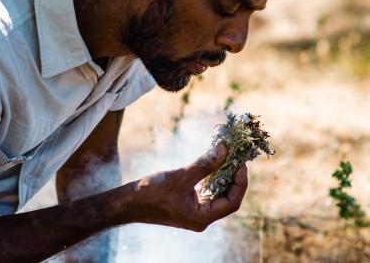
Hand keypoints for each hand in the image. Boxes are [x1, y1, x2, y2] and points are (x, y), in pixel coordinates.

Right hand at [126, 144, 247, 231]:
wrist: (128, 202)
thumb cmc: (152, 192)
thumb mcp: (181, 176)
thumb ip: (204, 165)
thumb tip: (224, 150)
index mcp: (202, 218)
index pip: (232, 202)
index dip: (240, 182)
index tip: (240, 163)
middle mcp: (201, 218)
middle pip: (227, 199)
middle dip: (233, 177)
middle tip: (235, 157)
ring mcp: (194, 212)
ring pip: (217, 195)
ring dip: (223, 176)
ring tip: (226, 157)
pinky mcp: (188, 205)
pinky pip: (206, 193)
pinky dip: (211, 179)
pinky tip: (213, 164)